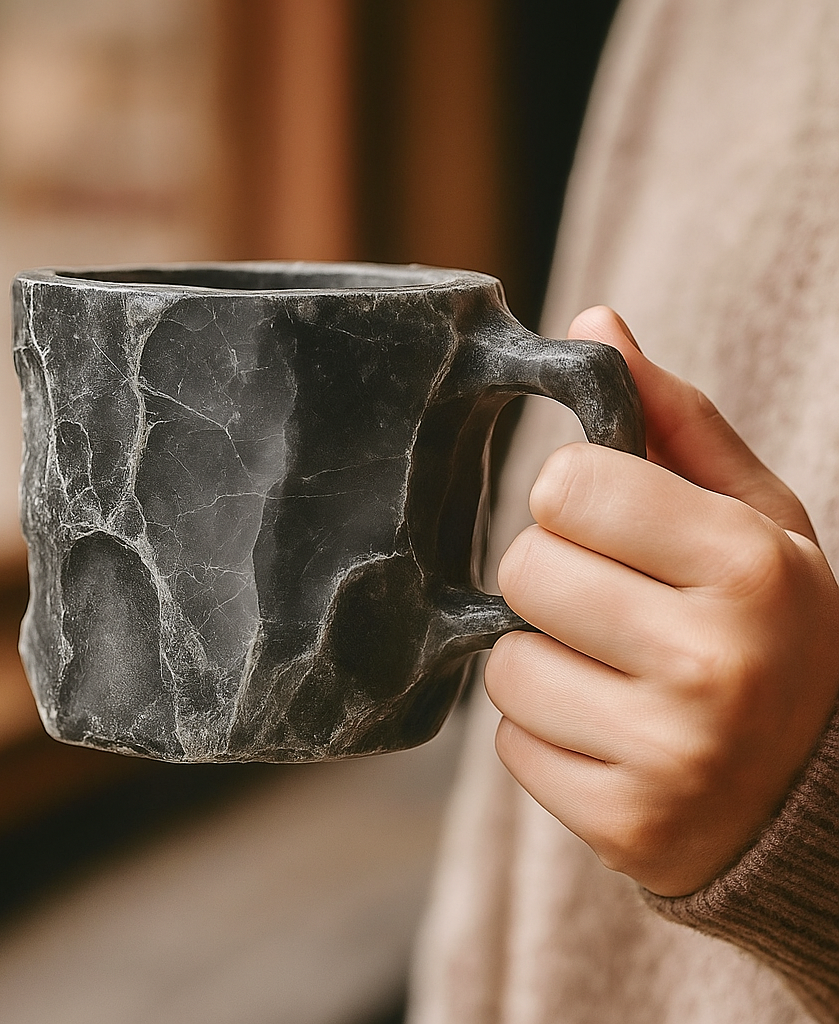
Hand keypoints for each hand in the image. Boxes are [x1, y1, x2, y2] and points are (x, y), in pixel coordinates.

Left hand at [486, 306, 838, 896]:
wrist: (813, 796)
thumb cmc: (773, 632)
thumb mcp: (756, 520)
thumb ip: (675, 420)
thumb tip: (594, 321)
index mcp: (750, 565)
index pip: (565, 487)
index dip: (573, 502)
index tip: (611, 527)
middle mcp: (712, 660)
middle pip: (523, 571)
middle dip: (551, 581)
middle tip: (612, 607)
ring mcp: (669, 754)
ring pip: (505, 666)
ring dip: (542, 663)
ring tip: (616, 677)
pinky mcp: (623, 824)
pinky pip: (510, 745)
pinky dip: (544, 733)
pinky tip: (609, 733)